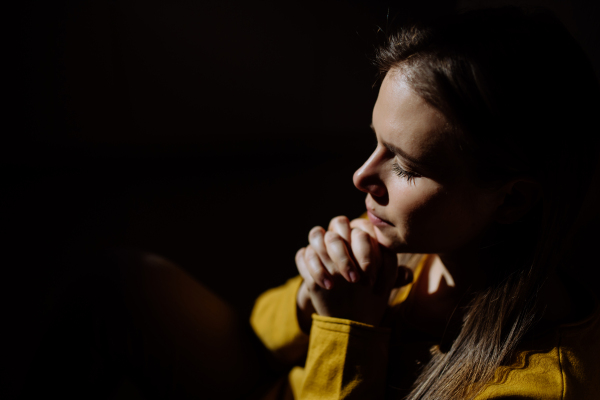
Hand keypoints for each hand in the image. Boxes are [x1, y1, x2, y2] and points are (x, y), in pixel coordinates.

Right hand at [296, 216, 412, 326]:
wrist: (346, 309)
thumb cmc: (367, 290)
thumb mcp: (383, 284)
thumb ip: (394, 277)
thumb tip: (407, 275)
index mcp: (359, 233)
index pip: (361, 227)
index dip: (366, 249)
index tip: (371, 274)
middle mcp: (339, 234)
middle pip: (337, 224)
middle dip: (346, 254)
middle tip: (355, 279)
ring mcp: (320, 245)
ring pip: (316, 234)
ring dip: (326, 258)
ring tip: (337, 283)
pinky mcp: (306, 259)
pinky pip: (303, 254)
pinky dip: (312, 268)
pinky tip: (327, 286)